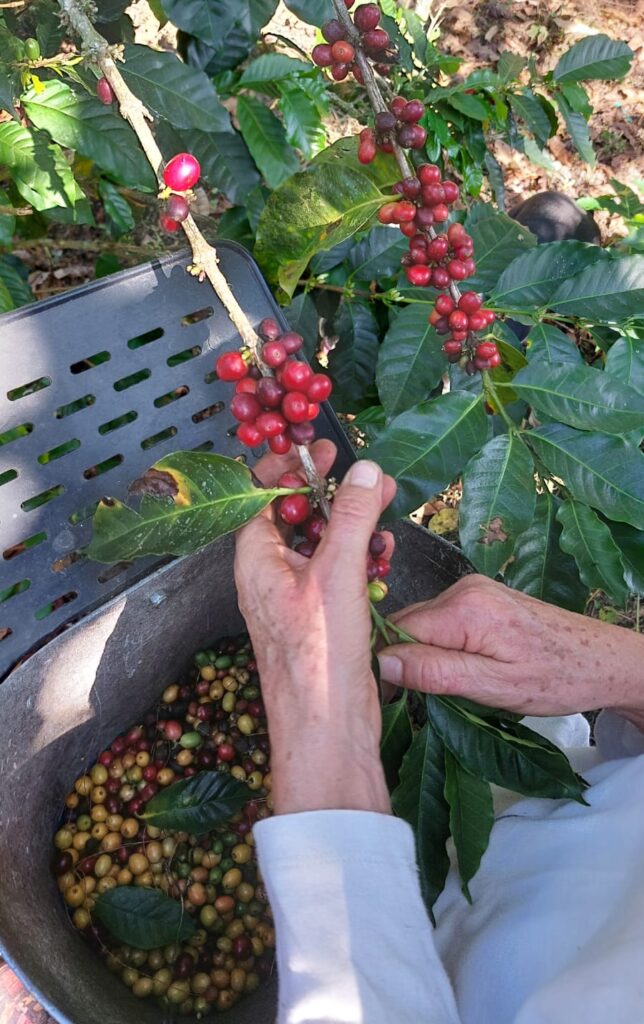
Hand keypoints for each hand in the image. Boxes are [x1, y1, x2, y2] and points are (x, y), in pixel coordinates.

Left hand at [235, 442, 395, 814]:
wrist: (328, 728)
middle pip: (296, 516)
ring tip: (385, 511)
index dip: (289, 466)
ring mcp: (295, 597)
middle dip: (332, 493)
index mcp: (256, 560)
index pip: (261, 496)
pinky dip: (358, 558)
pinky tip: (384, 556)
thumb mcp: (338, 573)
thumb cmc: (320, 656)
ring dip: (351, 525)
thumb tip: (364, 470)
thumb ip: (351, 516)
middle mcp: (269, 575)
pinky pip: (335, 573)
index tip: (319, 448)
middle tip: (364, 475)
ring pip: (320, 544)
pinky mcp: (321, 617)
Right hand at [378, 574, 643, 722]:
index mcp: (464, 609)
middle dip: (402, 658)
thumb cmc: (555, 679)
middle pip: (407, 623)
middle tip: (413, 699)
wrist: (603, 659)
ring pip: (422, 623)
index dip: (386, 665)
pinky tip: (456, 666)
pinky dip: (439, 644)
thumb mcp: (492, 686)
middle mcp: (463, 588)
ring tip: (439, 686)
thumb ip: (435, 672)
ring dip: (421, 653)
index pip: (397, 631)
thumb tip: (382, 664)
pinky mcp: (481, 596)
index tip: (388, 697)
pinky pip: (441, 619)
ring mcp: (472, 589)